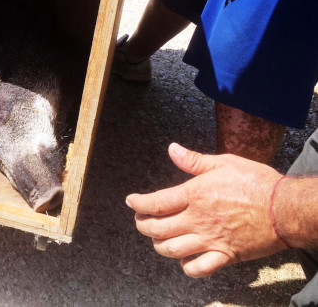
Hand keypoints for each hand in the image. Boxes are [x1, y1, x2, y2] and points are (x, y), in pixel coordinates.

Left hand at [126, 143, 286, 277]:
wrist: (286, 209)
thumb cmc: (256, 182)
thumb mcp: (224, 163)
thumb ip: (194, 160)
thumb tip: (172, 149)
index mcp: (195, 195)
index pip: (156, 203)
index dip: (138, 204)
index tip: (131, 202)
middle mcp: (198, 219)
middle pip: (158, 229)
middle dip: (143, 226)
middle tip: (141, 222)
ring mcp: (210, 239)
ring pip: (172, 250)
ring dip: (160, 246)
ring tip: (158, 239)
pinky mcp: (225, 255)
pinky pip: (199, 268)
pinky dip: (187, 266)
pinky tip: (184, 260)